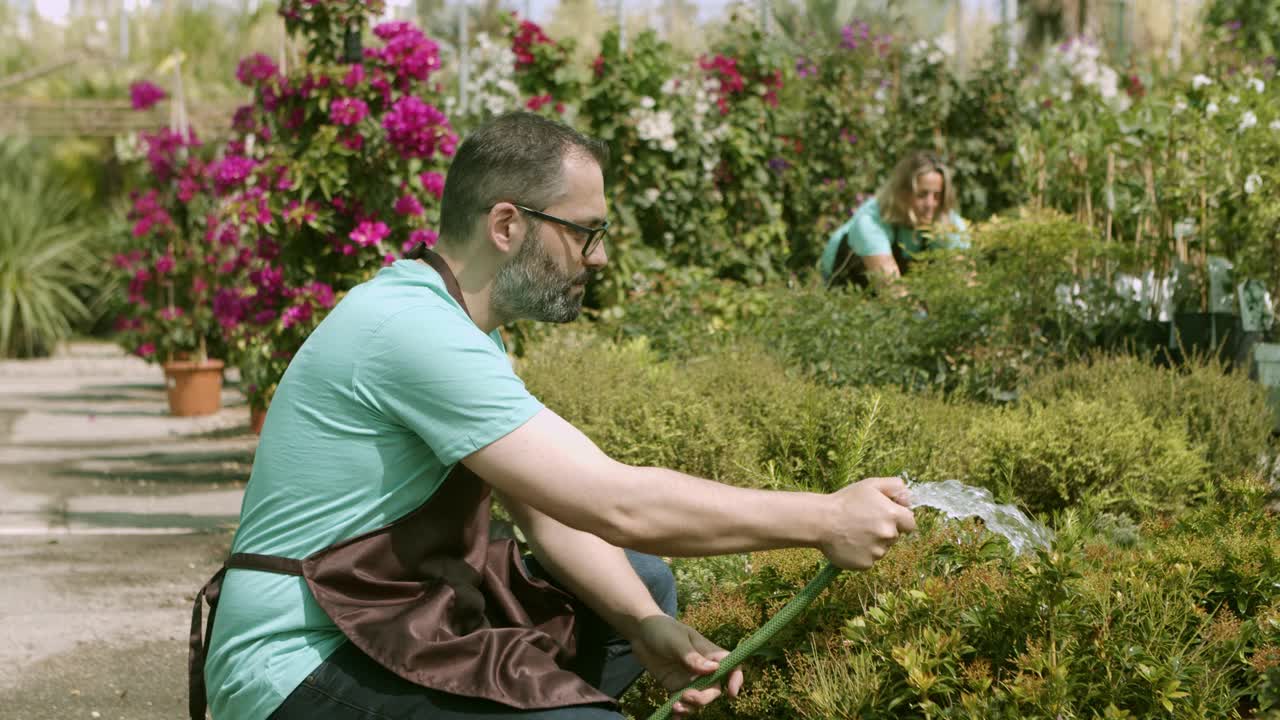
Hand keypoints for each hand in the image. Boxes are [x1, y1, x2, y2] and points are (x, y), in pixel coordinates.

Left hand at [629, 614, 743, 715]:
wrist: (641, 633)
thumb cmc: (662, 630)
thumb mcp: (676, 641)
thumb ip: (692, 657)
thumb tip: (714, 669)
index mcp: (709, 653)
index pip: (731, 666)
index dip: (736, 679)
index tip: (731, 693)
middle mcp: (703, 669)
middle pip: (714, 689)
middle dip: (704, 698)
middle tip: (686, 697)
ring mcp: (690, 680)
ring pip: (699, 700)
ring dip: (691, 708)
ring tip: (675, 707)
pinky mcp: (676, 687)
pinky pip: (683, 704)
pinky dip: (680, 713)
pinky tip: (673, 716)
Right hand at [821, 476, 915, 569]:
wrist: (820, 521)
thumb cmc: (845, 501)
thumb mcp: (870, 485)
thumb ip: (895, 486)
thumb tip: (909, 498)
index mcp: (893, 515)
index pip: (910, 523)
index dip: (899, 519)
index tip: (885, 516)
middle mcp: (888, 535)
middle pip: (895, 536)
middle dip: (883, 529)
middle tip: (863, 522)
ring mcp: (877, 551)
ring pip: (882, 548)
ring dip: (872, 542)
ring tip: (853, 532)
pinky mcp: (866, 564)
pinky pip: (869, 559)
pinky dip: (862, 553)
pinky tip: (850, 543)